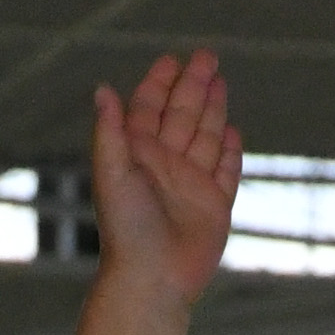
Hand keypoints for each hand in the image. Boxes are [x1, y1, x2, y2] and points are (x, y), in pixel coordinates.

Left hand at [90, 49, 241, 305]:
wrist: (153, 278)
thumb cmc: (127, 229)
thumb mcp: (112, 173)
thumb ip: (110, 131)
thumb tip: (102, 90)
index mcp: (138, 157)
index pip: (148, 110)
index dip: (159, 84)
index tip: (171, 60)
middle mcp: (164, 167)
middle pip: (181, 115)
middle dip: (193, 85)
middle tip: (206, 56)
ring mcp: (190, 186)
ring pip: (204, 136)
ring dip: (212, 109)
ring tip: (220, 80)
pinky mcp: (214, 206)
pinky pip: (224, 172)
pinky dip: (228, 151)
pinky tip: (232, 132)